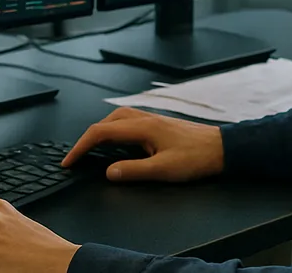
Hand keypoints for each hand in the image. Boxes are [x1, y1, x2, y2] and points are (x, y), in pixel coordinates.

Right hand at [62, 107, 223, 182]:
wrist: (222, 147)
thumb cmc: (196, 158)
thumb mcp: (164, 170)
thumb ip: (134, 171)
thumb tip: (108, 173)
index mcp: (141, 127)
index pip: (100, 133)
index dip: (81, 147)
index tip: (69, 161)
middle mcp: (143, 118)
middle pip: (105, 122)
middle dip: (87, 139)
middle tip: (76, 157)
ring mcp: (150, 119)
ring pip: (116, 120)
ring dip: (100, 133)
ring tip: (91, 150)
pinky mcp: (157, 124)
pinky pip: (127, 122)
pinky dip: (113, 131)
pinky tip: (117, 143)